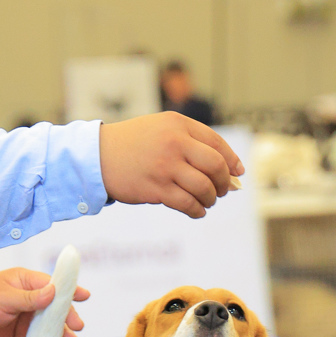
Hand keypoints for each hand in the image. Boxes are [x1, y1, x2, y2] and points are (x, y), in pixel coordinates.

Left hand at [0, 267, 89, 336]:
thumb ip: (29, 298)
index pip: (52, 284)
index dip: (69, 291)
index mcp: (24, 281)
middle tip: (77, 327)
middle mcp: (28, 296)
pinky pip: (40, 336)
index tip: (84, 296)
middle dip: (68, 316)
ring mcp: (25, 314)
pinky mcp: (21, 331)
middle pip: (55, 306)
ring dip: (62, 332)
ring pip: (50, 323)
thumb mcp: (4, 298)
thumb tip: (53, 292)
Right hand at [99, 113, 244, 218]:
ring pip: (204, 187)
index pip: (217, 144)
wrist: (98, 156)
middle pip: (215, 166)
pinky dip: (197, 210)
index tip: (237, 174)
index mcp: (179, 125)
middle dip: (224, 182)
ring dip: (211, 198)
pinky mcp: (156, 189)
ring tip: (208, 201)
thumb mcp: (161, 129)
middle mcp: (175, 143)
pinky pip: (187, 203)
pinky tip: (197, 211)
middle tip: (223, 190)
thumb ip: (190, 141)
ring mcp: (165, 167)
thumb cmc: (133, 144)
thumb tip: (227, 168)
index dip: (231, 161)